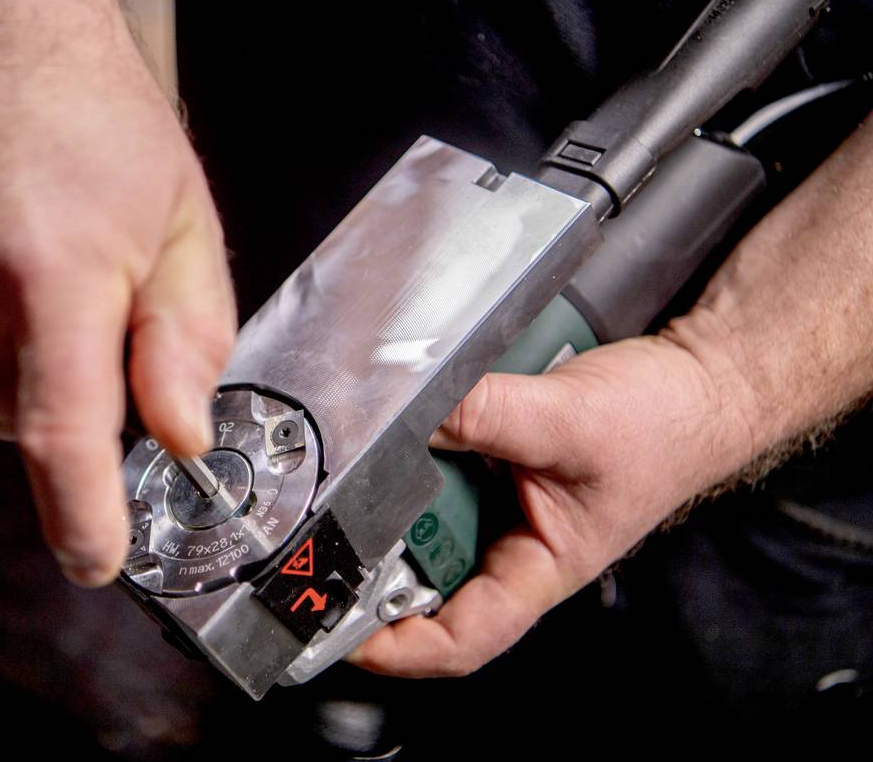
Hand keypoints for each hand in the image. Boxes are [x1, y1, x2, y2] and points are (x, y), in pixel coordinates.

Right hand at [0, 0, 234, 584]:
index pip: (63, 433)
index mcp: (56, 274)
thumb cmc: (104, 119)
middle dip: (64, 397)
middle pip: (16, 417)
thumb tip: (179, 436)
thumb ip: (186, 341)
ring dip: (13, 357)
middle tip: (92, 315)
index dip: (81, 513)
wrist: (0, 28)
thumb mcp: (180, 224)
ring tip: (40, 262)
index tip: (95, 558)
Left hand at [349, 330, 756, 675]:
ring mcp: (499, 506)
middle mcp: (514, 545)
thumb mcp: (564, 418)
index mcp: (540, 567)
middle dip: (375, 546)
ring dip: (393, 485)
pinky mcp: (492, 464)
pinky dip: (415, 445)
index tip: (341, 629)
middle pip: (421, 574)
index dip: (394, 648)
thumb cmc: (662, 423)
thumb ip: (481, 413)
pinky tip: (413, 418)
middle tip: (332, 510)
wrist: (693, 379)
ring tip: (378, 446)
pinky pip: (435, 464)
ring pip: (421, 512)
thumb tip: (401, 414)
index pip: (459, 638)